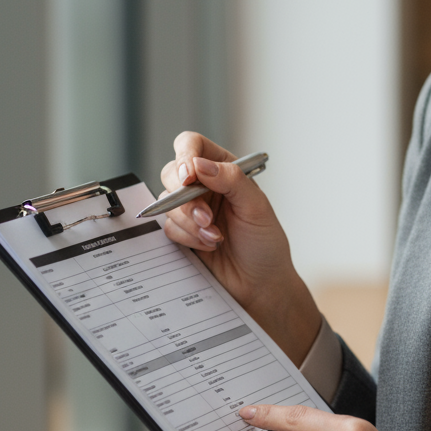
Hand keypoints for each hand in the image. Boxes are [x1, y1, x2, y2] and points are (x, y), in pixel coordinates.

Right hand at [159, 132, 319, 364]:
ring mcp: (191, 209)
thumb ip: (231, 180)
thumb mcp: (256, 207)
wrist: (259, 284)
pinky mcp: (181, 233)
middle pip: (172, 172)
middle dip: (185, 197)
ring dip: (189, 221)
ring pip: (166, 201)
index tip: (189, 177)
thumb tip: (201, 164)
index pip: (193, 145)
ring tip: (215, 236)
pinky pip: (167, 227)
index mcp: (226, 169)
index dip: (185, 155)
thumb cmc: (265, 243)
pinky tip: (210, 245)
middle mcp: (205, 185)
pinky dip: (187, 237)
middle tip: (206, 217)